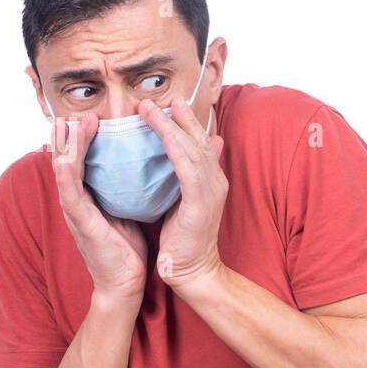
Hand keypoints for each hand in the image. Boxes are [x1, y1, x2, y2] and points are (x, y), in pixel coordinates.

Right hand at [48, 113, 147, 303]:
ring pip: (63, 167)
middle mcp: (76, 198)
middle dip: (69, 133)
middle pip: (67, 157)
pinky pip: (69, 189)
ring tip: (70, 121)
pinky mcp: (79, 220)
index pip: (82, 158)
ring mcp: (74, 209)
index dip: (83, 137)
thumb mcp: (128, 208)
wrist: (126, 282)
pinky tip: (66, 154)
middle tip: (75, 110)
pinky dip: (67, 169)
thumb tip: (140, 165)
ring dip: (66, 143)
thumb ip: (126, 187)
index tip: (93, 115)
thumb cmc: (128, 248)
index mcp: (88, 194)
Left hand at [139, 95, 228, 292]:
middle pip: (200, 139)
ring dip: (171, 125)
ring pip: (192, 148)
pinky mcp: (201, 202)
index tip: (170, 103)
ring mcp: (211, 191)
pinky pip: (187, 167)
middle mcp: (216, 181)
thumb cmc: (183, 240)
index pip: (201, 143)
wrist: (193, 271)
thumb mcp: (184, 203)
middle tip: (163, 96)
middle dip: (181, 116)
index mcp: (212, 180)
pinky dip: (174, 146)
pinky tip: (161, 133)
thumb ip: (183, 179)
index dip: (186, 122)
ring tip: (151, 108)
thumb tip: (178, 160)